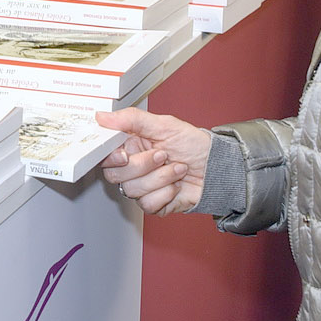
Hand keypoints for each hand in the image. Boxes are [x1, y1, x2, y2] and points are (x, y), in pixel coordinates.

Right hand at [94, 107, 211, 214]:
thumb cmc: (194, 145)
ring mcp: (143, 187)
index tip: (126, 154)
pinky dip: (165, 194)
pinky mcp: (153, 204)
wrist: (217, 168)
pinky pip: (147, 204)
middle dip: (143, 166)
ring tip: (177, 168)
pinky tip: (176, 185)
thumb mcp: (165, 125)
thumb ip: (132, 119)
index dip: (113, 157)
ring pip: (132, 190)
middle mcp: (134, 167)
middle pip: (116, 175)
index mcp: (131, 146)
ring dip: (161, 178)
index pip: (106, 155)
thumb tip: (103, 116)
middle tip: (163, 155)